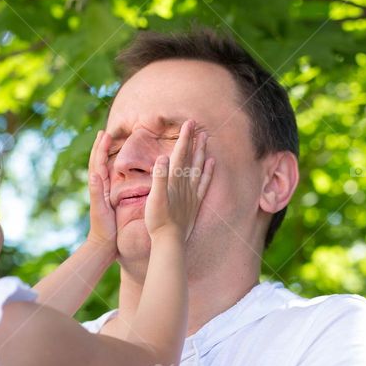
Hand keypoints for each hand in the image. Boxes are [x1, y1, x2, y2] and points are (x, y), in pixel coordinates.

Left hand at [87, 130, 116, 257]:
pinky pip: (108, 177)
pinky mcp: (108, 198)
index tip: (104, 134)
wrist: (104, 243)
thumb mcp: (100, 209)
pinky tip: (114, 166)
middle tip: (104, 133)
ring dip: (103, 154)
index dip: (100, 148)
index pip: (98, 163)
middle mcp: (99, 187)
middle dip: (100, 147)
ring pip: (102, 168)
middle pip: (98, 162)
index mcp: (98, 187)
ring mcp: (103, 192)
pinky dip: (109, 167)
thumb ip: (96, 192)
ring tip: (107, 143)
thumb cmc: (103, 228)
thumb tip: (94, 174)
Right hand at [144, 120, 214, 241]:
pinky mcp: (195, 202)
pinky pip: (204, 183)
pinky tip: (212, 163)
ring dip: (202, 151)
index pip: (180, 154)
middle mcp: (185, 184)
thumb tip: (162, 158)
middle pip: (190, 157)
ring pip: (199, 167)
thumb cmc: (158, 221)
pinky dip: (209, 171)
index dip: (184, 138)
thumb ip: (159, 178)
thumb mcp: (154, 199)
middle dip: (192, 140)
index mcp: (174, 181)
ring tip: (205, 138)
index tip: (188, 123)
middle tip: (196, 124)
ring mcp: (192, 193)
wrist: (170, 242)